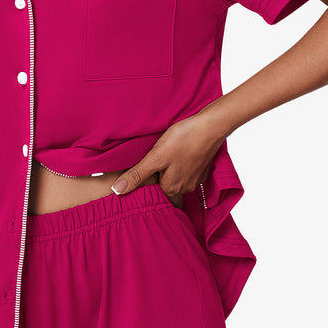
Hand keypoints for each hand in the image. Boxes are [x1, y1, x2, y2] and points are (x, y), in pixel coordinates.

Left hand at [110, 109, 226, 207]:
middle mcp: (186, 187)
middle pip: (169, 192)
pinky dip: (182, 167)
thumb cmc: (183, 140)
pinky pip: (188, 172)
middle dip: (159, 185)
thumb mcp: (155, 157)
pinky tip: (176, 156)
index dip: (149, 197)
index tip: (140, 193)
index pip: (159, 201)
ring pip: (179, 181)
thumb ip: (136, 175)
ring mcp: (197, 177)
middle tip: (148, 176)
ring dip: (170, 175)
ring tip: (160, 164)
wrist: (211, 126)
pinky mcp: (203, 167)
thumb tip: (116, 191)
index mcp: (172, 188)